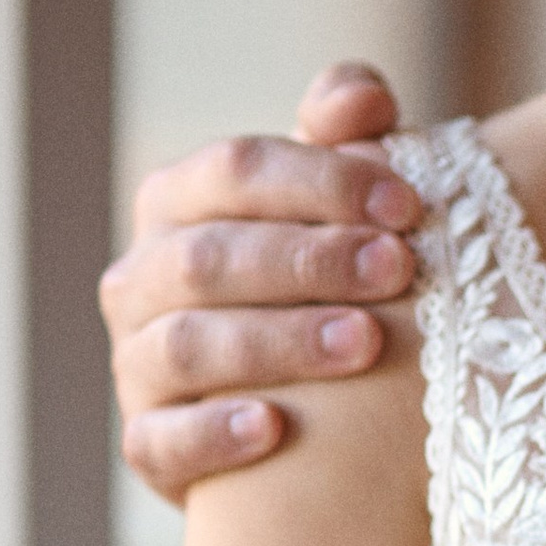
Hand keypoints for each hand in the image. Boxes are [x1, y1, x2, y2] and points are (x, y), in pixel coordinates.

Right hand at [101, 63, 421, 499]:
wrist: (305, 419)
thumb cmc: (326, 284)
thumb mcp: (339, 205)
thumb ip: (348, 140)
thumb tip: (364, 100)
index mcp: (180, 203)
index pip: (233, 169)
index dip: (320, 179)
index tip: (408, 203)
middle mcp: (143, 277)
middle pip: (209, 256)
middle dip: (308, 258)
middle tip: (398, 269)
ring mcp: (137, 363)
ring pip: (187, 344)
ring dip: (278, 340)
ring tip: (365, 342)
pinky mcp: (147, 444)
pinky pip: (160, 439)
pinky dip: (214, 433)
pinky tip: (276, 427)